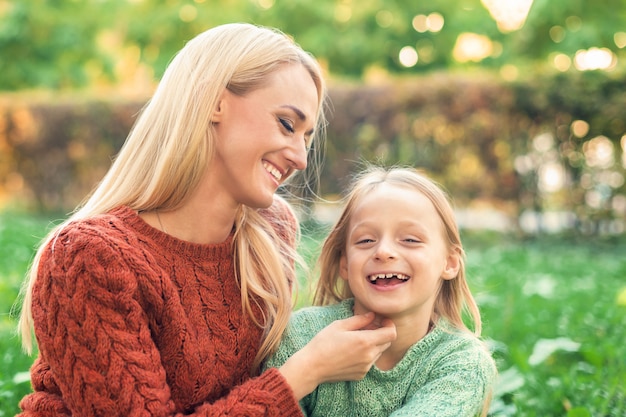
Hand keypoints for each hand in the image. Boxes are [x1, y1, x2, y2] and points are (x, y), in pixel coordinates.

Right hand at [279, 312, 395, 399]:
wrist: (312, 366)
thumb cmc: (323, 343)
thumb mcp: (339, 325)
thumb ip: (359, 319)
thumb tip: (372, 315)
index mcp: (365, 341)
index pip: (391, 334)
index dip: (390, 326)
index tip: (382, 321)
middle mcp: (369, 356)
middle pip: (387, 343)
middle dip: (381, 333)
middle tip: (368, 327)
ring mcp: (366, 367)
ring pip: (378, 352)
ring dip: (374, 344)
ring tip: (357, 339)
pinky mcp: (361, 375)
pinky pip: (370, 362)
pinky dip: (366, 355)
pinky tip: (351, 351)